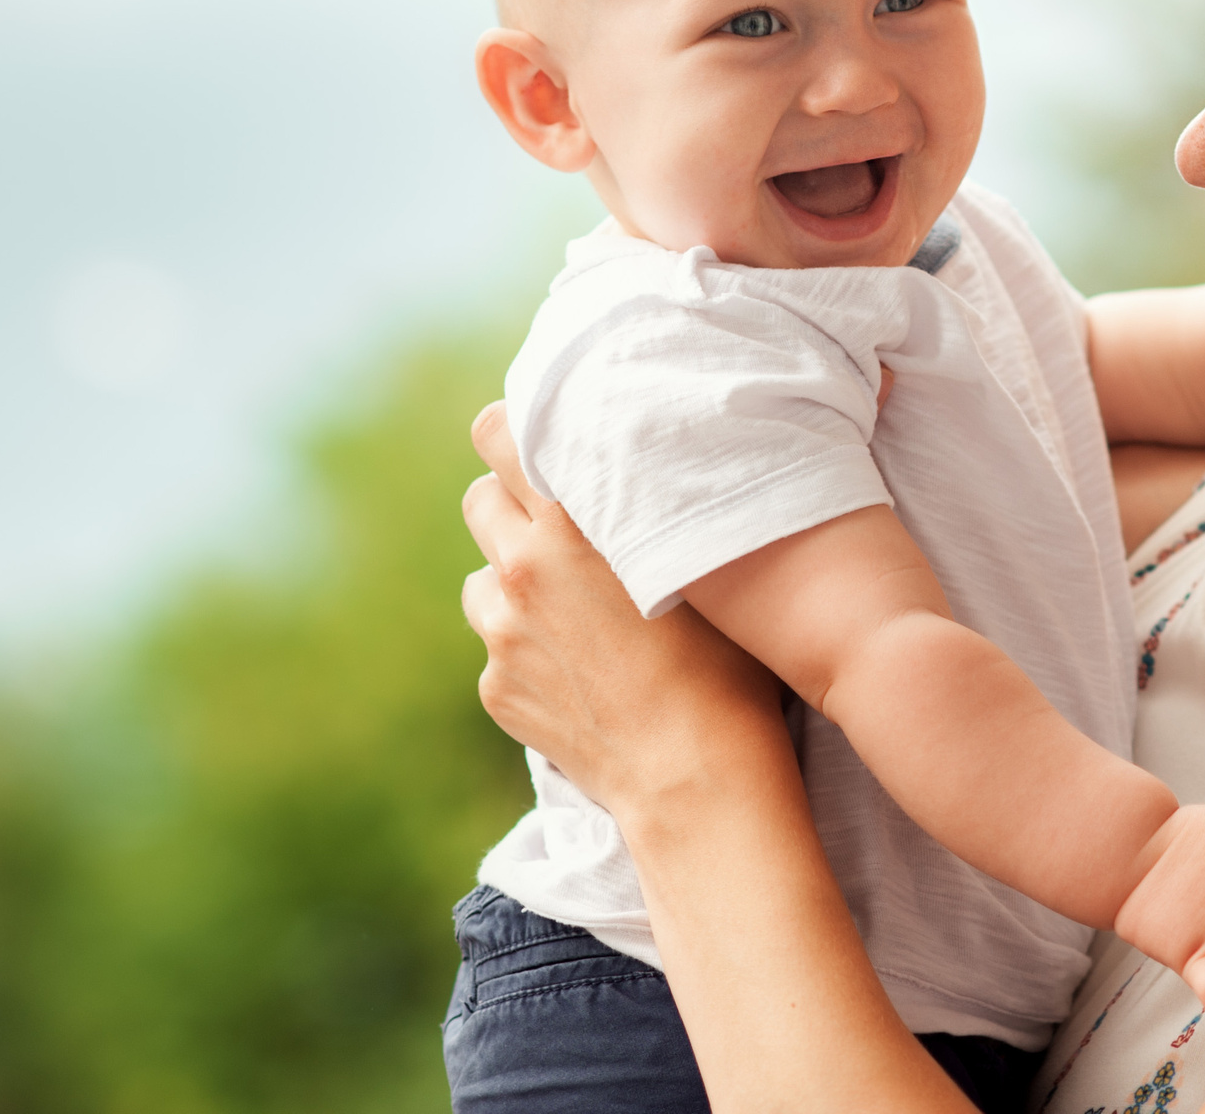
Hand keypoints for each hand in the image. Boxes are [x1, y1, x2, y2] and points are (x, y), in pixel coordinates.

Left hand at [460, 402, 787, 816]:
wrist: (695, 773)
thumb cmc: (724, 659)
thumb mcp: (696, 557)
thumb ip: (643, 507)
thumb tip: (629, 472)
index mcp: (573, 519)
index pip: (497, 433)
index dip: (513, 432)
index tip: (539, 445)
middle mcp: (523, 567)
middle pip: (480, 501)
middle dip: (513, 507)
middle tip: (564, 530)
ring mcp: (501, 632)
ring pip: (482, 579)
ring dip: (514, 584)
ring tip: (575, 613)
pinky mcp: (495, 688)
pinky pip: (498, 647)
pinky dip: (527, 650)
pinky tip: (581, 672)